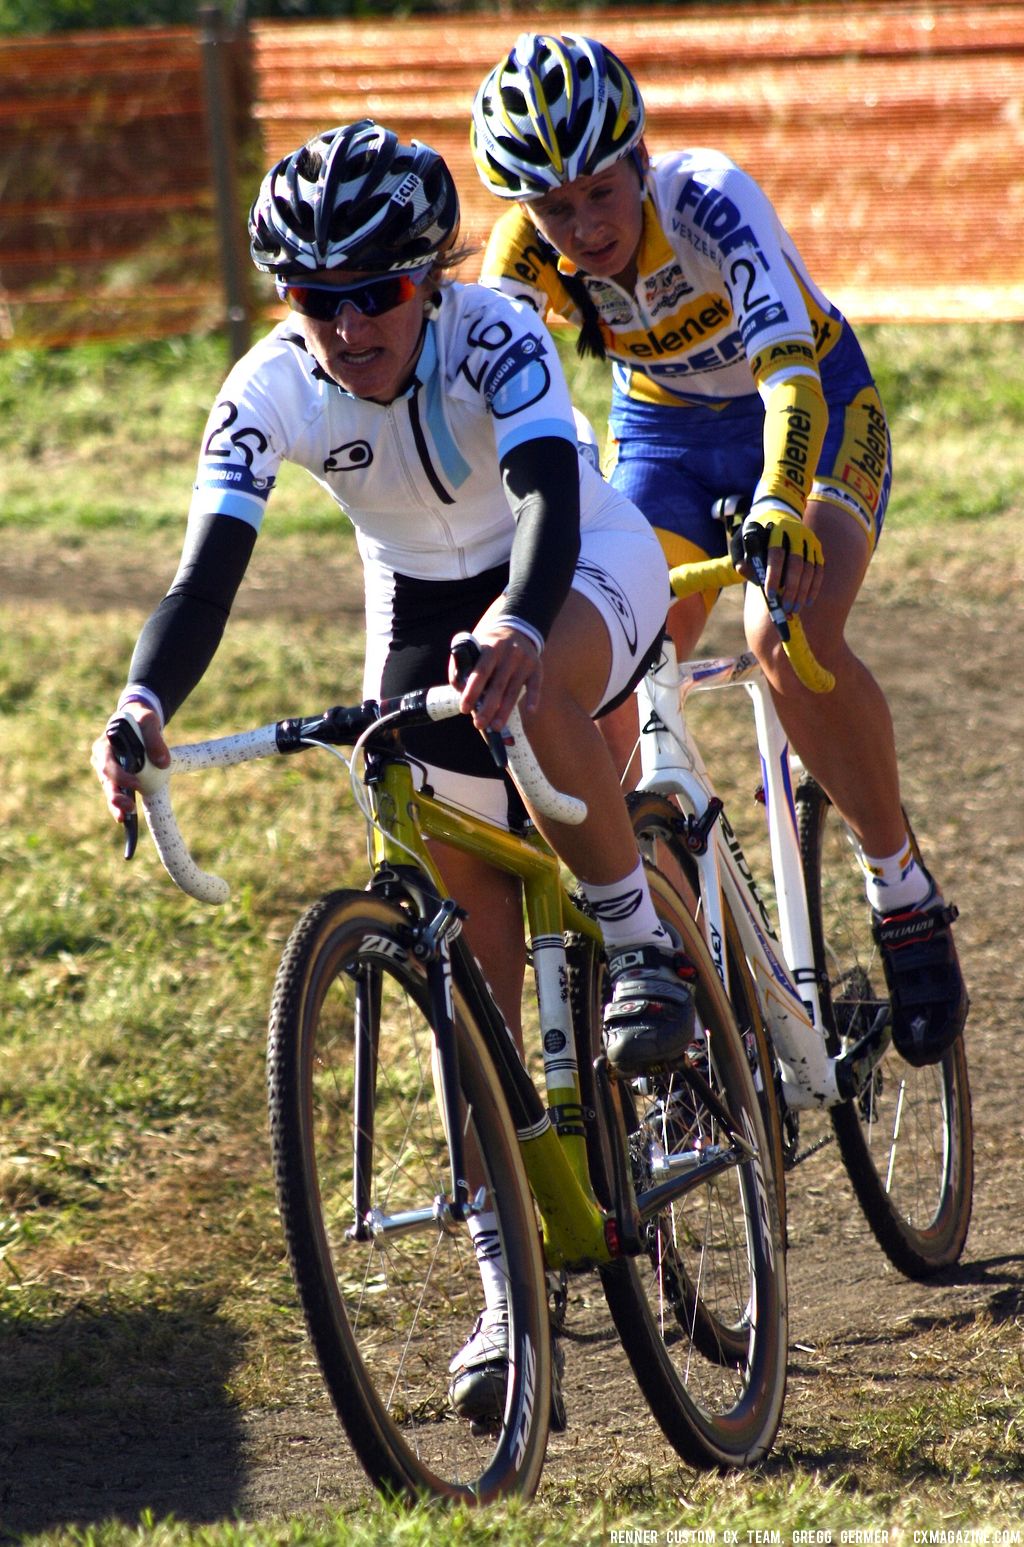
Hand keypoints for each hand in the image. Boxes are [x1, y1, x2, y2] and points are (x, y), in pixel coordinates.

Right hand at [90, 705, 169, 825]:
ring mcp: (107, 770)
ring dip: (116, 804)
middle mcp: (101, 759)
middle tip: (128, 808)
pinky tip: (126, 818)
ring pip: (110, 790)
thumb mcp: (148, 720)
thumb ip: (154, 737)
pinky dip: (121, 804)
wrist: (137, 721)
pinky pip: (117, 791)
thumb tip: (163, 762)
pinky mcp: (116, 778)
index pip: (107, 763)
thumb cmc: (140, 719)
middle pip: (106, 781)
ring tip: (124, 818)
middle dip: (116, 796)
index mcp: (104, 745)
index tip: (136, 783)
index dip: (120, 775)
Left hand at [450, 624, 541, 733]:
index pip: (480, 672)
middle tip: (478, 724)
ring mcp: (525, 661)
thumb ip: (462, 664)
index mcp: (491, 647)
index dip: (472, 691)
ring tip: (496, 727)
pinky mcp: (537, 667)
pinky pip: (535, 685)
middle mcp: (509, 653)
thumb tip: (458, 687)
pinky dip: (533, 698)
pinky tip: (530, 712)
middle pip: (497, 685)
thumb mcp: (474, 645)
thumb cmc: (489, 644)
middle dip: (488, 707)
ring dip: (505, 710)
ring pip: (514, 690)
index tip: (464, 708)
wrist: (516, 627)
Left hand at [732, 507, 823, 614]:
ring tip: (794, 609)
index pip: (776, 554)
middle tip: (786, 608)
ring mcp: (809, 539)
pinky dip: (814, 587)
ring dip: (803, 591)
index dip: (774, 576)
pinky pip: (818, 569)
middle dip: (791, 589)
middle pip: (796, 563)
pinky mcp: (817, 547)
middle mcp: (795, 532)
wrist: (778, 512)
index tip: (771, 596)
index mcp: (775, 529)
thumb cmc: (756, 533)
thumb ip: (740, 554)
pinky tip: (807, 601)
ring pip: (810, 569)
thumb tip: (743, 570)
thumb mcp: (742, 539)